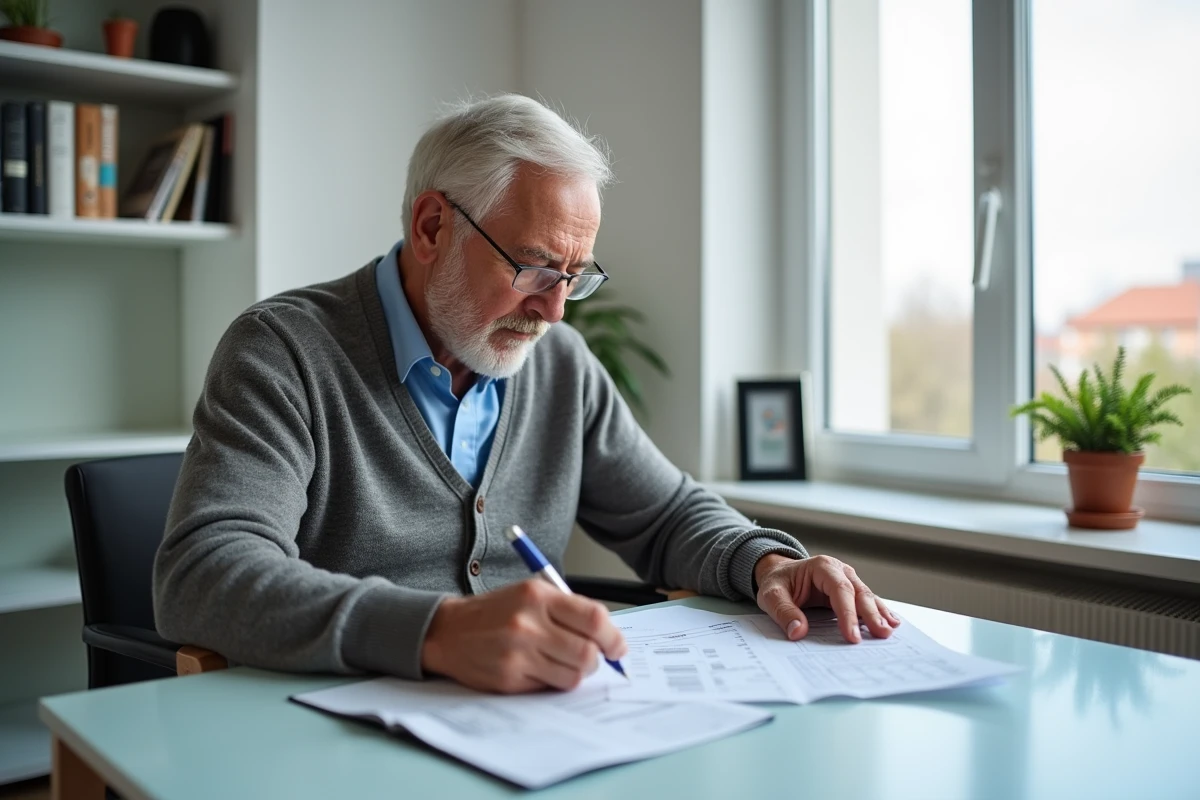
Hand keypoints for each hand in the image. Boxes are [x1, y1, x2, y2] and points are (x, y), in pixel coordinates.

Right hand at [420, 579, 627, 693]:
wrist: (448, 631)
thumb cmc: (496, 612)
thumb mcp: (530, 594)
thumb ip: (568, 610)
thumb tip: (608, 636)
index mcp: (538, 596)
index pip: (594, 619)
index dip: (613, 637)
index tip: (617, 646)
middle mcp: (528, 623)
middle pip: (587, 652)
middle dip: (597, 660)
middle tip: (593, 659)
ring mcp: (518, 653)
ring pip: (572, 676)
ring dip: (576, 673)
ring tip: (563, 663)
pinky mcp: (510, 678)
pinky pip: (549, 687)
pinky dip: (552, 681)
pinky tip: (539, 668)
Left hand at [754, 554, 900, 643]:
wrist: (779, 573)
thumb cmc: (777, 583)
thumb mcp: (771, 595)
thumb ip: (783, 612)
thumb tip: (797, 632)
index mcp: (822, 567)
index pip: (839, 590)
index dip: (847, 613)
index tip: (852, 636)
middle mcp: (839, 571)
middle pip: (859, 592)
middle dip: (871, 614)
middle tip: (882, 634)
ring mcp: (847, 580)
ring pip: (867, 597)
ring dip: (879, 614)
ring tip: (889, 630)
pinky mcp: (850, 591)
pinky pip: (866, 602)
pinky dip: (878, 612)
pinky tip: (891, 623)